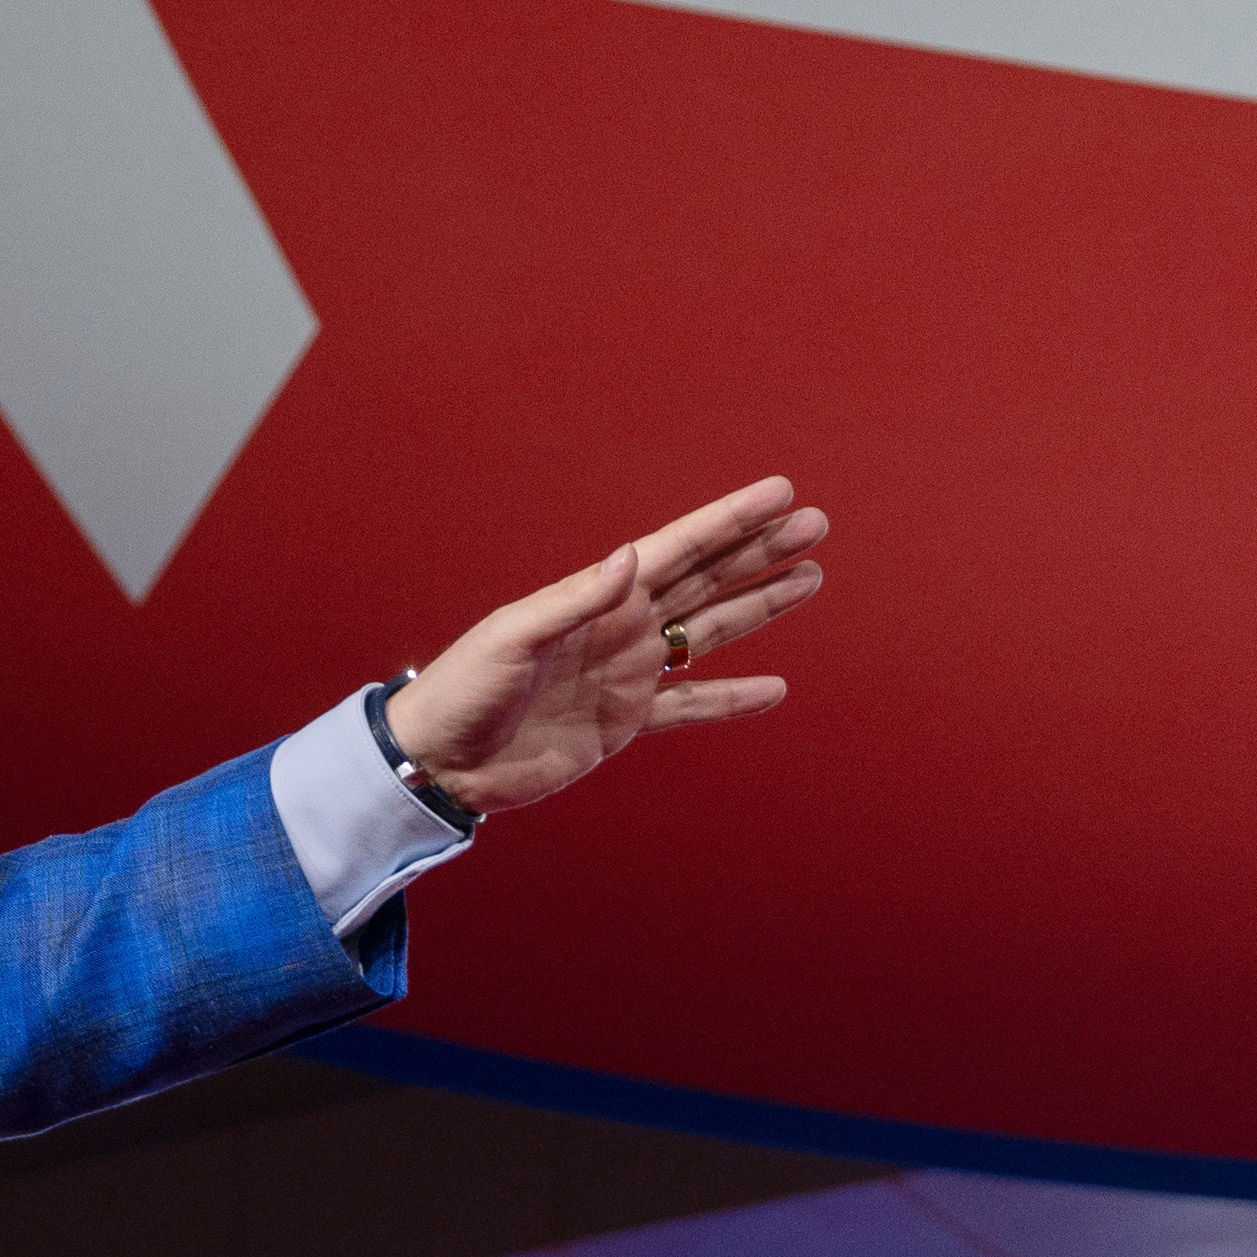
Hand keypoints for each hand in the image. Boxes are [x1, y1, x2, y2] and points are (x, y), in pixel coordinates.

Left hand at [387, 477, 828, 816]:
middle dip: (762, 552)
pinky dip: (731, 698)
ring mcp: (627, 673)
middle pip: (708, 581)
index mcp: (599, 596)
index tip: (780, 494)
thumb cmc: (462, 688)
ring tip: (810, 579)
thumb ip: (576, 601)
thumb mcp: (513, 638)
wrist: (441, 761)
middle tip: (816, 524)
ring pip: (710, 633)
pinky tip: (773, 688)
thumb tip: (631, 558)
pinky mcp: (623, 722)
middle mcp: (623, 627)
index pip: (681, 548)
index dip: (732, 521)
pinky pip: (690, 707)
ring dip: (760, 606)